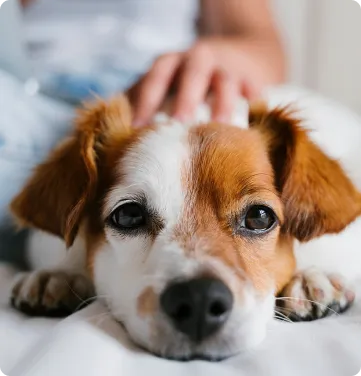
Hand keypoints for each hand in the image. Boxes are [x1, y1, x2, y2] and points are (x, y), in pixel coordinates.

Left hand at [129, 36, 284, 126]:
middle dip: (185, 99)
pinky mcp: (252, 77)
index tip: (138, 129)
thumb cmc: (189, 80)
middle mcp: (199, 59)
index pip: (156, 78)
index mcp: (172, 63)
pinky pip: (254, 89)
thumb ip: (144, 101)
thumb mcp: (165, 83)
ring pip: (225, 81)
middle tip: (179, 125)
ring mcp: (227, 67)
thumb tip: (117, 132)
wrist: (237, 56)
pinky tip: (252, 121)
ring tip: (219, 128)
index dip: (146, 101)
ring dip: (222, 104)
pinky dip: (254, 102)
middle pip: (192, 74)